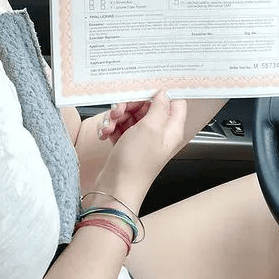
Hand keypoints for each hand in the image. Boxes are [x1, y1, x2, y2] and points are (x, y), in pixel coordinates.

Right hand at [93, 91, 186, 208]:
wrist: (115, 189)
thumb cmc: (136, 163)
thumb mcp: (150, 129)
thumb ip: (159, 107)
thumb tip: (164, 92)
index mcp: (170, 129)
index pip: (173, 102)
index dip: (159, 93)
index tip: (144, 89)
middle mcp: (158, 133)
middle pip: (146, 106)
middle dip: (129, 105)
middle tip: (119, 112)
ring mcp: (142, 139)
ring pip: (129, 114)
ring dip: (116, 116)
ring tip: (109, 126)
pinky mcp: (126, 143)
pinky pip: (119, 125)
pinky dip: (110, 126)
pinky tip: (104, 133)